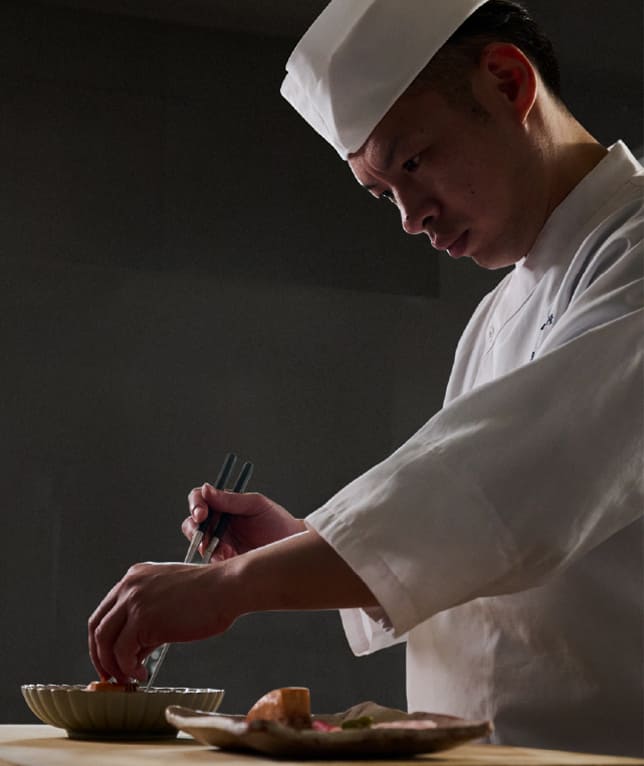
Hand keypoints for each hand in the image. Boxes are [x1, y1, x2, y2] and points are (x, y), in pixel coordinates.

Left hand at [88, 561, 235, 682]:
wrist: (226, 588)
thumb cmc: (209, 595)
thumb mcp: (169, 601)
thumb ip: (147, 622)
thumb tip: (133, 653)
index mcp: (135, 577)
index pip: (105, 612)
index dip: (102, 640)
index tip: (109, 659)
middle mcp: (130, 585)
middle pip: (97, 626)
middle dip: (100, 655)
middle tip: (111, 674)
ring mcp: (134, 600)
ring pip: (104, 640)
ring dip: (113, 665)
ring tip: (130, 677)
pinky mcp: (143, 618)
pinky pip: (122, 651)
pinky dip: (128, 668)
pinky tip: (143, 674)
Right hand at [182, 486, 305, 560]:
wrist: (293, 547)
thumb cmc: (277, 522)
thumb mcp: (256, 505)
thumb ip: (231, 499)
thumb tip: (206, 489)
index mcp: (224, 504)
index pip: (199, 498)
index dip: (196, 504)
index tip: (202, 514)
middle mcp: (217, 522)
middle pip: (192, 523)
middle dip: (195, 529)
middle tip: (207, 537)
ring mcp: (219, 542)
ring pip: (198, 543)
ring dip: (206, 546)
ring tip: (226, 550)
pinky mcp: (224, 560)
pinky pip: (210, 561)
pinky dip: (215, 560)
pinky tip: (229, 559)